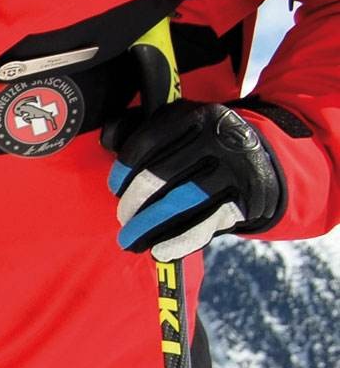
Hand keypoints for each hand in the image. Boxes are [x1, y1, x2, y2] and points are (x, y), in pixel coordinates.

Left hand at [106, 101, 283, 258]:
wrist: (260, 157)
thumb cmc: (200, 144)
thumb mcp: (174, 125)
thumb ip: (136, 127)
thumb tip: (107, 139)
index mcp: (194, 116)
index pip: (146, 142)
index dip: (123, 170)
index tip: (114, 189)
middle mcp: (218, 138)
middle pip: (159, 175)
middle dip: (132, 203)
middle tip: (122, 218)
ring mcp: (236, 168)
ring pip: (180, 202)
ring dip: (148, 227)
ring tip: (130, 240)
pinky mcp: (248, 198)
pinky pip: (206, 223)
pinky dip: (179, 240)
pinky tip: (160, 251)